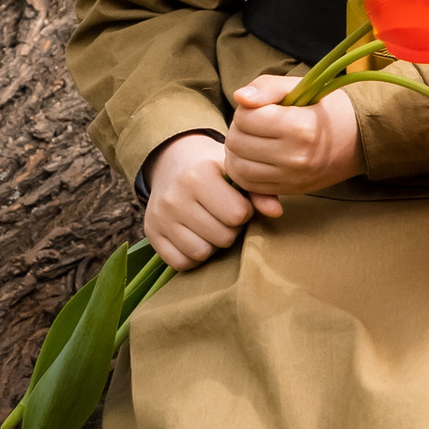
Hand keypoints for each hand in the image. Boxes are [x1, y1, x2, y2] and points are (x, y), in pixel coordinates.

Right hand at [140, 134, 254, 270]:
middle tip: (225, 218)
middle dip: (230, 230)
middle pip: (222, 237)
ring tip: (211, 227)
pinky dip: (193, 257)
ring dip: (212, 245)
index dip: (244, 213)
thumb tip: (276, 212)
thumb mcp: (235, 172)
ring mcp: (160, 217)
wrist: (174, 165)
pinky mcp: (151, 234)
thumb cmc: (214, 171)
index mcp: (198, 175)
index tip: (238, 204)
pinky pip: (181, 263)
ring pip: (201, 253)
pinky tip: (196, 238)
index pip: (237, 214)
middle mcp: (174, 196)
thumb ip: (259, 191)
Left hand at [219, 75, 362, 218]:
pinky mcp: (289, 191)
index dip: (246, 109)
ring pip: (237, 167)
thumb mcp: (302, 87)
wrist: (359, 140)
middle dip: (239, 129)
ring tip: (253, 140)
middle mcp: (296, 157)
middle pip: (237, 143)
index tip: (261, 107)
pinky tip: (255, 158)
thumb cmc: (328, 109)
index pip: (245, 118)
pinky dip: (244, 170)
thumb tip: (239, 97)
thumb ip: (268, 86)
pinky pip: (249, 185)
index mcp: (300, 127)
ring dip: (237, 152)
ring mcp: (292, 178)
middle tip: (255, 123)